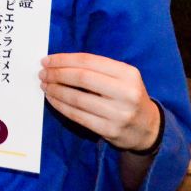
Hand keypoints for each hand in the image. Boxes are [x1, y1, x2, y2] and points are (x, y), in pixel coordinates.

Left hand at [39, 52, 160, 151]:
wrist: (148, 128)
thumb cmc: (127, 95)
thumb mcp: (122, 77)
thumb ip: (97, 68)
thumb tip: (59, 62)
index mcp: (128, 74)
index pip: (88, 61)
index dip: (64, 60)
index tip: (47, 60)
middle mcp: (126, 93)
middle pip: (81, 78)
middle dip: (57, 74)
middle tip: (42, 73)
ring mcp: (118, 113)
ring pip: (77, 98)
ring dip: (55, 90)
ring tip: (45, 85)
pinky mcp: (109, 130)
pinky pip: (77, 116)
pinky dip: (60, 106)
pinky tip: (52, 99)